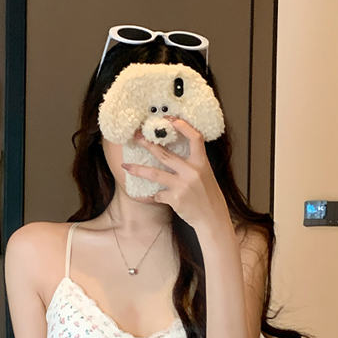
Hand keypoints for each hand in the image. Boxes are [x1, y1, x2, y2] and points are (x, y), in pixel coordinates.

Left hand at [123, 116, 229, 230]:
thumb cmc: (207, 195)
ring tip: (125, 166)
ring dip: (138, 169)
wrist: (212, 218)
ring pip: (155, 174)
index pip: (195, 138)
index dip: (183, 127)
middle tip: (135, 136)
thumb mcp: (206, 175)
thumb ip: (193, 163)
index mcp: (202, 163)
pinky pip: (158, 194)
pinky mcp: (175, 199)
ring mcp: (182, 185)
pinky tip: (158, 197)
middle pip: (165, 154)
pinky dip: (156, 195)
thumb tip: (173, 153)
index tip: (170, 119)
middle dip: (147, 144)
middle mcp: (192, 172)